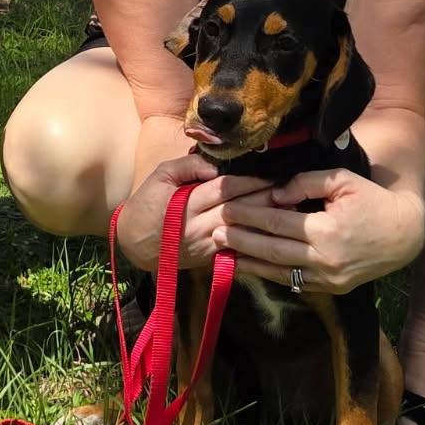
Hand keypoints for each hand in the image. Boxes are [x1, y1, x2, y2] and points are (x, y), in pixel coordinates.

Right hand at [115, 155, 274, 271]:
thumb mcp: (158, 177)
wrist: (133, 245)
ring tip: (289, 211)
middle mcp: (200, 226)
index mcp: (187, 203)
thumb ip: (185, 167)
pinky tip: (273, 235)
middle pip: (240, 210)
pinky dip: (256, 241)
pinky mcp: (210, 258)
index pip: (225, 189)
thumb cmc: (146, 206)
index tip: (271, 174)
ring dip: (266, 222)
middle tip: (291, 190)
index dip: (250, 181)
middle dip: (266, 200)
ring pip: (243, 231)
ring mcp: (207, 245)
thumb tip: (213, 166)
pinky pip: (238, 250)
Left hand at [210, 171, 424, 292]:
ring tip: (223, 254)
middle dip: (241, 242)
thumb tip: (274, 193)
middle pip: (273, 250)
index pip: (278, 223)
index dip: (250, 216)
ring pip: (280, 271)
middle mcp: (325, 259)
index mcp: (327, 230)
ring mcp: (328, 278)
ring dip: (250, 263)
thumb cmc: (372, 200)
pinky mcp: (331, 289)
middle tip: (214, 233)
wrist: (404, 236)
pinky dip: (270, 274)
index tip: (226, 209)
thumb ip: (305, 183)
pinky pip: (294, 281)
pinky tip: (250, 267)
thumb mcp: (342, 181)